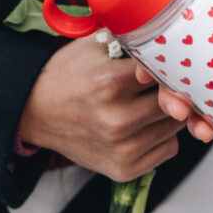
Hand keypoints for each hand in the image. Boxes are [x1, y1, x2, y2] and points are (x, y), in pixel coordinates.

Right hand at [19, 35, 184, 180]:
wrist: (35, 110)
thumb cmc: (70, 73)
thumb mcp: (97, 45)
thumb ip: (135, 42)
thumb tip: (174, 45)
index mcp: (111, 83)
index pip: (167, 72)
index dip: (172, 65)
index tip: (170, 62)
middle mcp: (117, 120)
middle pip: (176, 101)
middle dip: (173, 88)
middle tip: (159, 82)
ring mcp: (120, 149)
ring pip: (177, 125)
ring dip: (171, 112)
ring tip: (148, 101)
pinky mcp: (123, 170)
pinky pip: (170, 148)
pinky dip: (164, 135)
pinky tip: (145, 123)